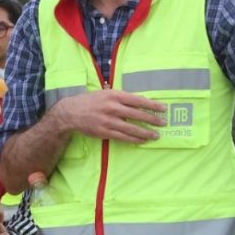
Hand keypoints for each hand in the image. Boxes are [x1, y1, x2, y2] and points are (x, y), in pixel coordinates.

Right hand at [50, 89, 166, 143]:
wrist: (71, 112)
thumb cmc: (91, 101)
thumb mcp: (106, 93)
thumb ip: (122, 97)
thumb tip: (141, 101)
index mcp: (114, 95)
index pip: (138, 100)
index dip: (152, 105)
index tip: (163, 108)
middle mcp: (112, 107)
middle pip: (137, 114)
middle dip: (153, 119)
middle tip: (163, 123)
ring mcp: (109, 121)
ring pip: (132, 129)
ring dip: (146, 133)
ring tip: (156, 135)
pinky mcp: (105, 132)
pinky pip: (124, 137)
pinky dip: (135, 139)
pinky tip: (142, 140)